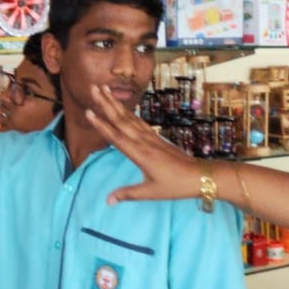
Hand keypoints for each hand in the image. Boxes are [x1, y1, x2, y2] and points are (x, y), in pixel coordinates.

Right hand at [83, 84, 208, 204]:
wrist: (199, 175)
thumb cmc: (176, 185)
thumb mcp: (151, 193)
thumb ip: (127, 194)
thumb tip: (107, 201)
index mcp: (140, 154)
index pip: (116, 137)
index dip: (101, 125)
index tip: (89, 112)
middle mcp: (144, 142)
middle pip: (121, 119)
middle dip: (106, 103)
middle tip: (93, 87)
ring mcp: (150, 137)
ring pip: (129, 117)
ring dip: (115, 102)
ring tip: (105, 89)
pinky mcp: (156, 137)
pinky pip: (138, 121)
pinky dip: (128, 112)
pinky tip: (122, 106)